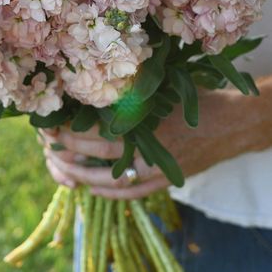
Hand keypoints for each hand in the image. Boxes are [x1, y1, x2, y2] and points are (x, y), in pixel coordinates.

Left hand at [40, 86, 269, 199]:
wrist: (229, 124)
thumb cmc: (191, 97)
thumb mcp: (159, 86)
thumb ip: (128, 89)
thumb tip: (91, 83)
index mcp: (141, 119)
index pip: (94, 128)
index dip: (68, 129)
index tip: (50, 124)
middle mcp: (144, 146)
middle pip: (94, 152)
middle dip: (67, 150)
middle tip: (49, 144)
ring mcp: (154, 168)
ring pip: (107, 178)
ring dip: (81, 174)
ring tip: (62, 167)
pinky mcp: (162, 181)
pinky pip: (128, 193)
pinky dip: (106, 192)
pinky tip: (91, 188)